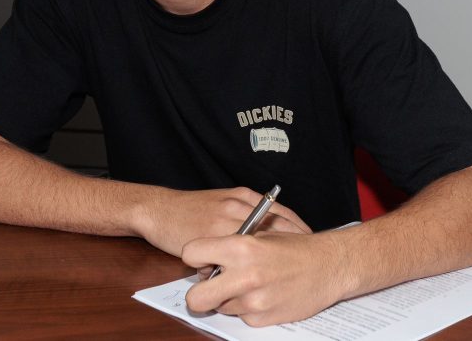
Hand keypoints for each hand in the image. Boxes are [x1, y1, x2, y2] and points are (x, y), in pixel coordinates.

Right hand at [135, 187, 310, 257]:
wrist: (159, 210)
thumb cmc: (191, 209)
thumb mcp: (223, 202)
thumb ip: (244, 214)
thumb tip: (269, 233)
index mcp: (243, 196)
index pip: (280, 211)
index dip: (299, 228)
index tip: (311, 241)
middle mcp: (237, 205)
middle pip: (277, 225)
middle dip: (294, 242)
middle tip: (307, 258)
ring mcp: (225, 221)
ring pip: (259, 240)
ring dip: (273, 256)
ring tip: (285, 271)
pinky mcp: (212, 237)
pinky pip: (235, 254)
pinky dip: (244, 265)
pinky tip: (249, 274)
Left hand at [181, 230, 351, 326]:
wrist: (330, 266)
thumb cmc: (296, 247)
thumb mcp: (260, 233)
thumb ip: (231, 244)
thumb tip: (206, 257)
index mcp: (240, 246)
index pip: (191, 254)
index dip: (194, 256)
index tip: (202, 259)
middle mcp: (243, 276)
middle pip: (196, 298)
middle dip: (199, 293)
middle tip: (210, 285)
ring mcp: (253, 301)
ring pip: (220, 307)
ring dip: (229, 298)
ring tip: (251, 283)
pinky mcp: (262, 319)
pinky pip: (240, 316)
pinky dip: (247, 307)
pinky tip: (264, 293)